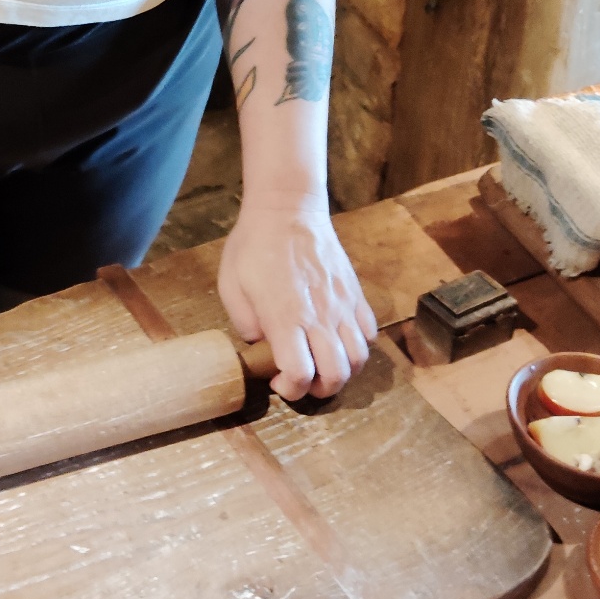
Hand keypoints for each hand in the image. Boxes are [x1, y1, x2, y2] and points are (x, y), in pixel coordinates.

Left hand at [217, 200, 377, 400]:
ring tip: (323, 365)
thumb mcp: (230, 284)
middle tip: (303, 381)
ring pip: (359, 359)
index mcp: (286, 316)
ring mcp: (342, 305)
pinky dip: (359, 346)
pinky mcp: (356, 293)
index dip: (291, 389)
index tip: (278, 381)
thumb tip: (261, 346)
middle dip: (320, 390)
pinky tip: (339, 340)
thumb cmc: (253, 244)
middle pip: (336, 375)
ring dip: (343, 372)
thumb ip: (244, 324)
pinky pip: (370, 333)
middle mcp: (320, 316)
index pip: (301, 374)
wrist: (288, 208)